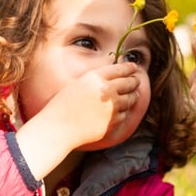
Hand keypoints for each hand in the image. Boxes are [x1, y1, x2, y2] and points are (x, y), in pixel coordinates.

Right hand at [15, 61, 143, 178]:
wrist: (59, 127)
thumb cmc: (64, 105)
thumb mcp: (78, 84)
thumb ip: (96, 80)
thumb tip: (114, 76)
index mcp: (96, 77)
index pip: (120, 69)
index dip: (129, 68)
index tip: (134, 67)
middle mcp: (106, 90)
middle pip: (129, 83)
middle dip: (135, 81)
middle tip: (136, 81)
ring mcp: (111, 106)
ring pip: (131, 99)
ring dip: (133, 96)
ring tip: (133, 95)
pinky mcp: (113, 121)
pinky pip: (124, 114)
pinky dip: (123, 111)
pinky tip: (120, 110)